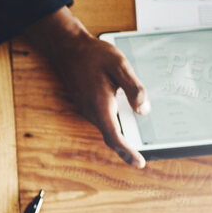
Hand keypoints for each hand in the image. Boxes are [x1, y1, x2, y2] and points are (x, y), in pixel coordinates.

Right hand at [24, 7, 147, 168]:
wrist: (68, 49)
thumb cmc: (93, 55)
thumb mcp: (120, 65)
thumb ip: (134, 88)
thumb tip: (144, 110)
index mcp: (100, 105)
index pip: (115, 136)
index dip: (127, 152)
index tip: (139, 163)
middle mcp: (91, 111)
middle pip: (111, 136)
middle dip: (126, 148)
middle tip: (143, 156)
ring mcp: (87, 110)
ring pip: (107, 127)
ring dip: (121, 134)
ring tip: (138, 139)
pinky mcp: (87, 105)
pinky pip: (102, 119)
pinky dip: (114, 124)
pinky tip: (124, 116)